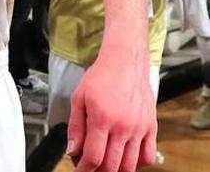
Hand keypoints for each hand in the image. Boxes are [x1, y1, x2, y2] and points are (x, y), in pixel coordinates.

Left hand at [67, 53, 155, 171]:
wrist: (125, 63)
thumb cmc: (100, 77)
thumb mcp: (79, 98)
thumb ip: (75, 127)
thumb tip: (72, 150)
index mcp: (101, 119)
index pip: (94, 156)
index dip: (84, 169)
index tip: (79, 171)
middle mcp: (123, 127)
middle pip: (112, 165)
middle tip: (90, 169)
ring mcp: (139, 129)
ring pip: (130, 165)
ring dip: (117, 171)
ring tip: (106, 167)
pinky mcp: (151, 127)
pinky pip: (148, 156)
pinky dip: (137, 164)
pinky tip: (126, 160)